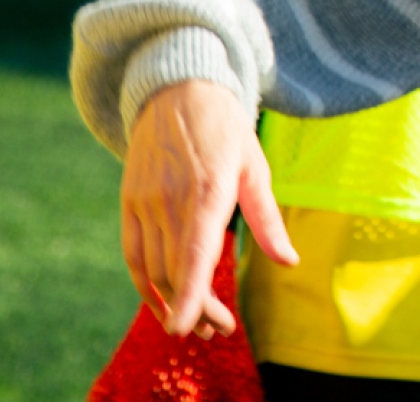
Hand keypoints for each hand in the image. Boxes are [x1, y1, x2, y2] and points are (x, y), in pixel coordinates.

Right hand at [120, 80, 297, 338]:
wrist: (177, 88)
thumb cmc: (225, 128)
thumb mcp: (255, 167)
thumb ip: (268, 219)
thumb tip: (290, 261)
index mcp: (209, 189)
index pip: (196, 253)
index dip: (191, 294)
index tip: (186, 328)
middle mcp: (172, 199)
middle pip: (177, 271)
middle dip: (197, 310)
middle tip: (218, 331)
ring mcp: (146, 200)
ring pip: (154, 268)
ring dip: (173, 302)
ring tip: (198, 323)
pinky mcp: (129, 201)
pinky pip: (132, 254)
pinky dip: (144, 283)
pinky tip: (162, 302)